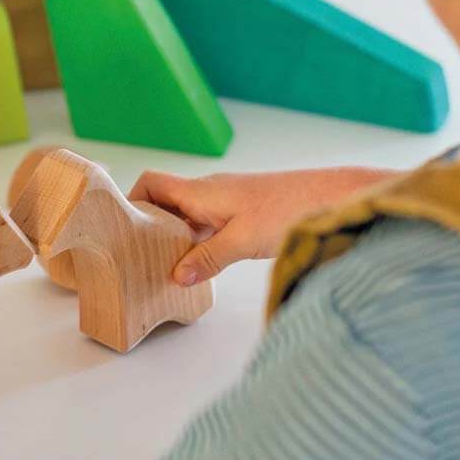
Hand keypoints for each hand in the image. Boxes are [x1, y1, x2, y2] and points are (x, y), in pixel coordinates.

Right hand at [128, 167, 395, 284]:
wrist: (335, 196)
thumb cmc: (289, 209)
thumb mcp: (243, 240)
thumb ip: (207, 258)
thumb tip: (175, 276)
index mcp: (200, 191)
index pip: (151, 183)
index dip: (132, 201)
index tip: (124, 229)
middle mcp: (209, 192)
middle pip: (165, 202)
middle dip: (150, 226)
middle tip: (141, 256)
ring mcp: (227, 201)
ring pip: (187, 215)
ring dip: (175, 236)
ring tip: (166, 265)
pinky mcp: (243, 212)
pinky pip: (207, 224)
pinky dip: (197, 240)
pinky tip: (202, 263)